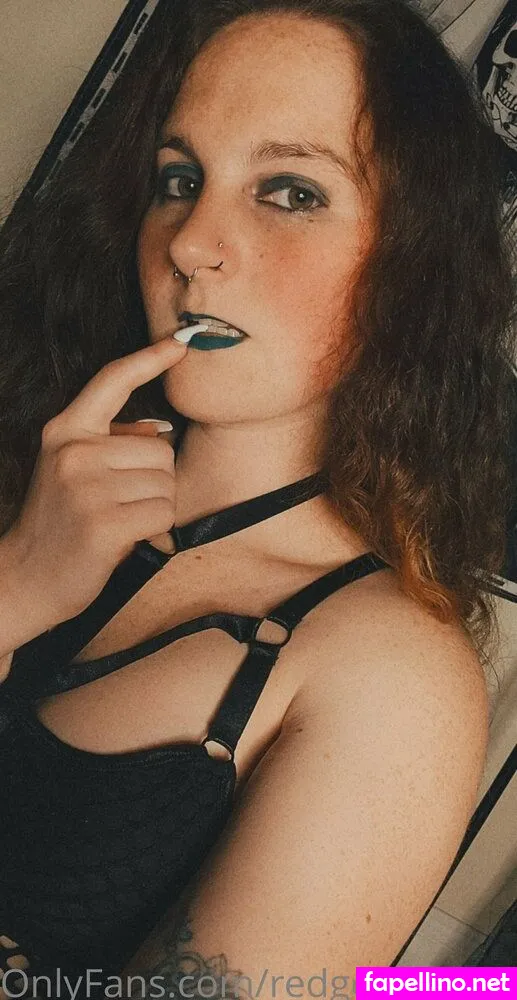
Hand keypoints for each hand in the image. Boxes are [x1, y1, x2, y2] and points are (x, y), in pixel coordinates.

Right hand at [4, 337, 186, 627]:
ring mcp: (87, 488)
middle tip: (123, 503)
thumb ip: (109, 444)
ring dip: (156, 506)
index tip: (178, 344)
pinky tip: (128, 537)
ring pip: (166, 483)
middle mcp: (74, 452)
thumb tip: (156, 429)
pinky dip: (156, 528)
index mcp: (66, 432)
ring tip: (122, 520)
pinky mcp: (103, 524)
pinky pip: (162, 513)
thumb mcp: (71, 471)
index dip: (149, 359)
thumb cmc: (60, 524)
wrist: (28, 577)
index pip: (111, 381)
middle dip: (155, 479)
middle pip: (160, 449)